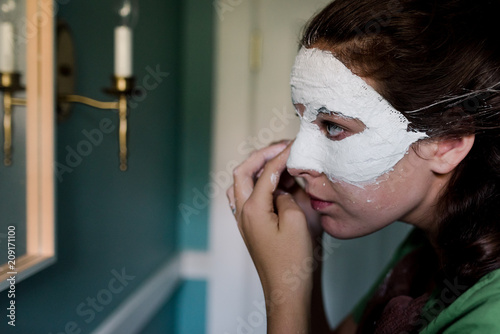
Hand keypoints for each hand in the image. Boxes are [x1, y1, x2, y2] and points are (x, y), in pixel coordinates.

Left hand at [227, 142, 313, 331]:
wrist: (286, 290)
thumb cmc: (293, 262)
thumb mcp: (297, 223)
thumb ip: (287, 197)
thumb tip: (281, 188)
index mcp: (252, 210)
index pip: (265, 173)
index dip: (280, 157)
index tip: (294, 146)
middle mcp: (242, 213)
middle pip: (243, 173)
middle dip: (261, 156)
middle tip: (281, 148)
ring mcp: (245, 220)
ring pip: (241, 185)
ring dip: (256, 169)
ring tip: (278, 162)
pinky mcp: (251, 226)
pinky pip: (248, 197)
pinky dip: (260, 184)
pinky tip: (277, 183)